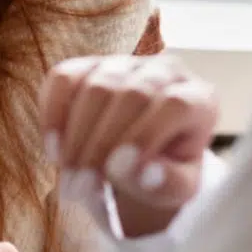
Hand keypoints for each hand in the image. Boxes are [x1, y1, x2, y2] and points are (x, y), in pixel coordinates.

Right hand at [39, 54, 218, 236]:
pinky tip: (53, 150)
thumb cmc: (166, 172)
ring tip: (68, 178)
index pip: (174, 104)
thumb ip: (165, 183)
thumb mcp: (177, 188)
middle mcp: (163, 71)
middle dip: (101, 145)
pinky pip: (63, 78)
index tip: (116, 172)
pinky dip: (53, 114)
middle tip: (82, 187)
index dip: (145, 134)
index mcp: (198, 98)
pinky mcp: (86, 65)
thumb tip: (130, 169)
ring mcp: (122, 63)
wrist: (139, 158)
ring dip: (75, 137)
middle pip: (130, 95)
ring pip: (94, 87)